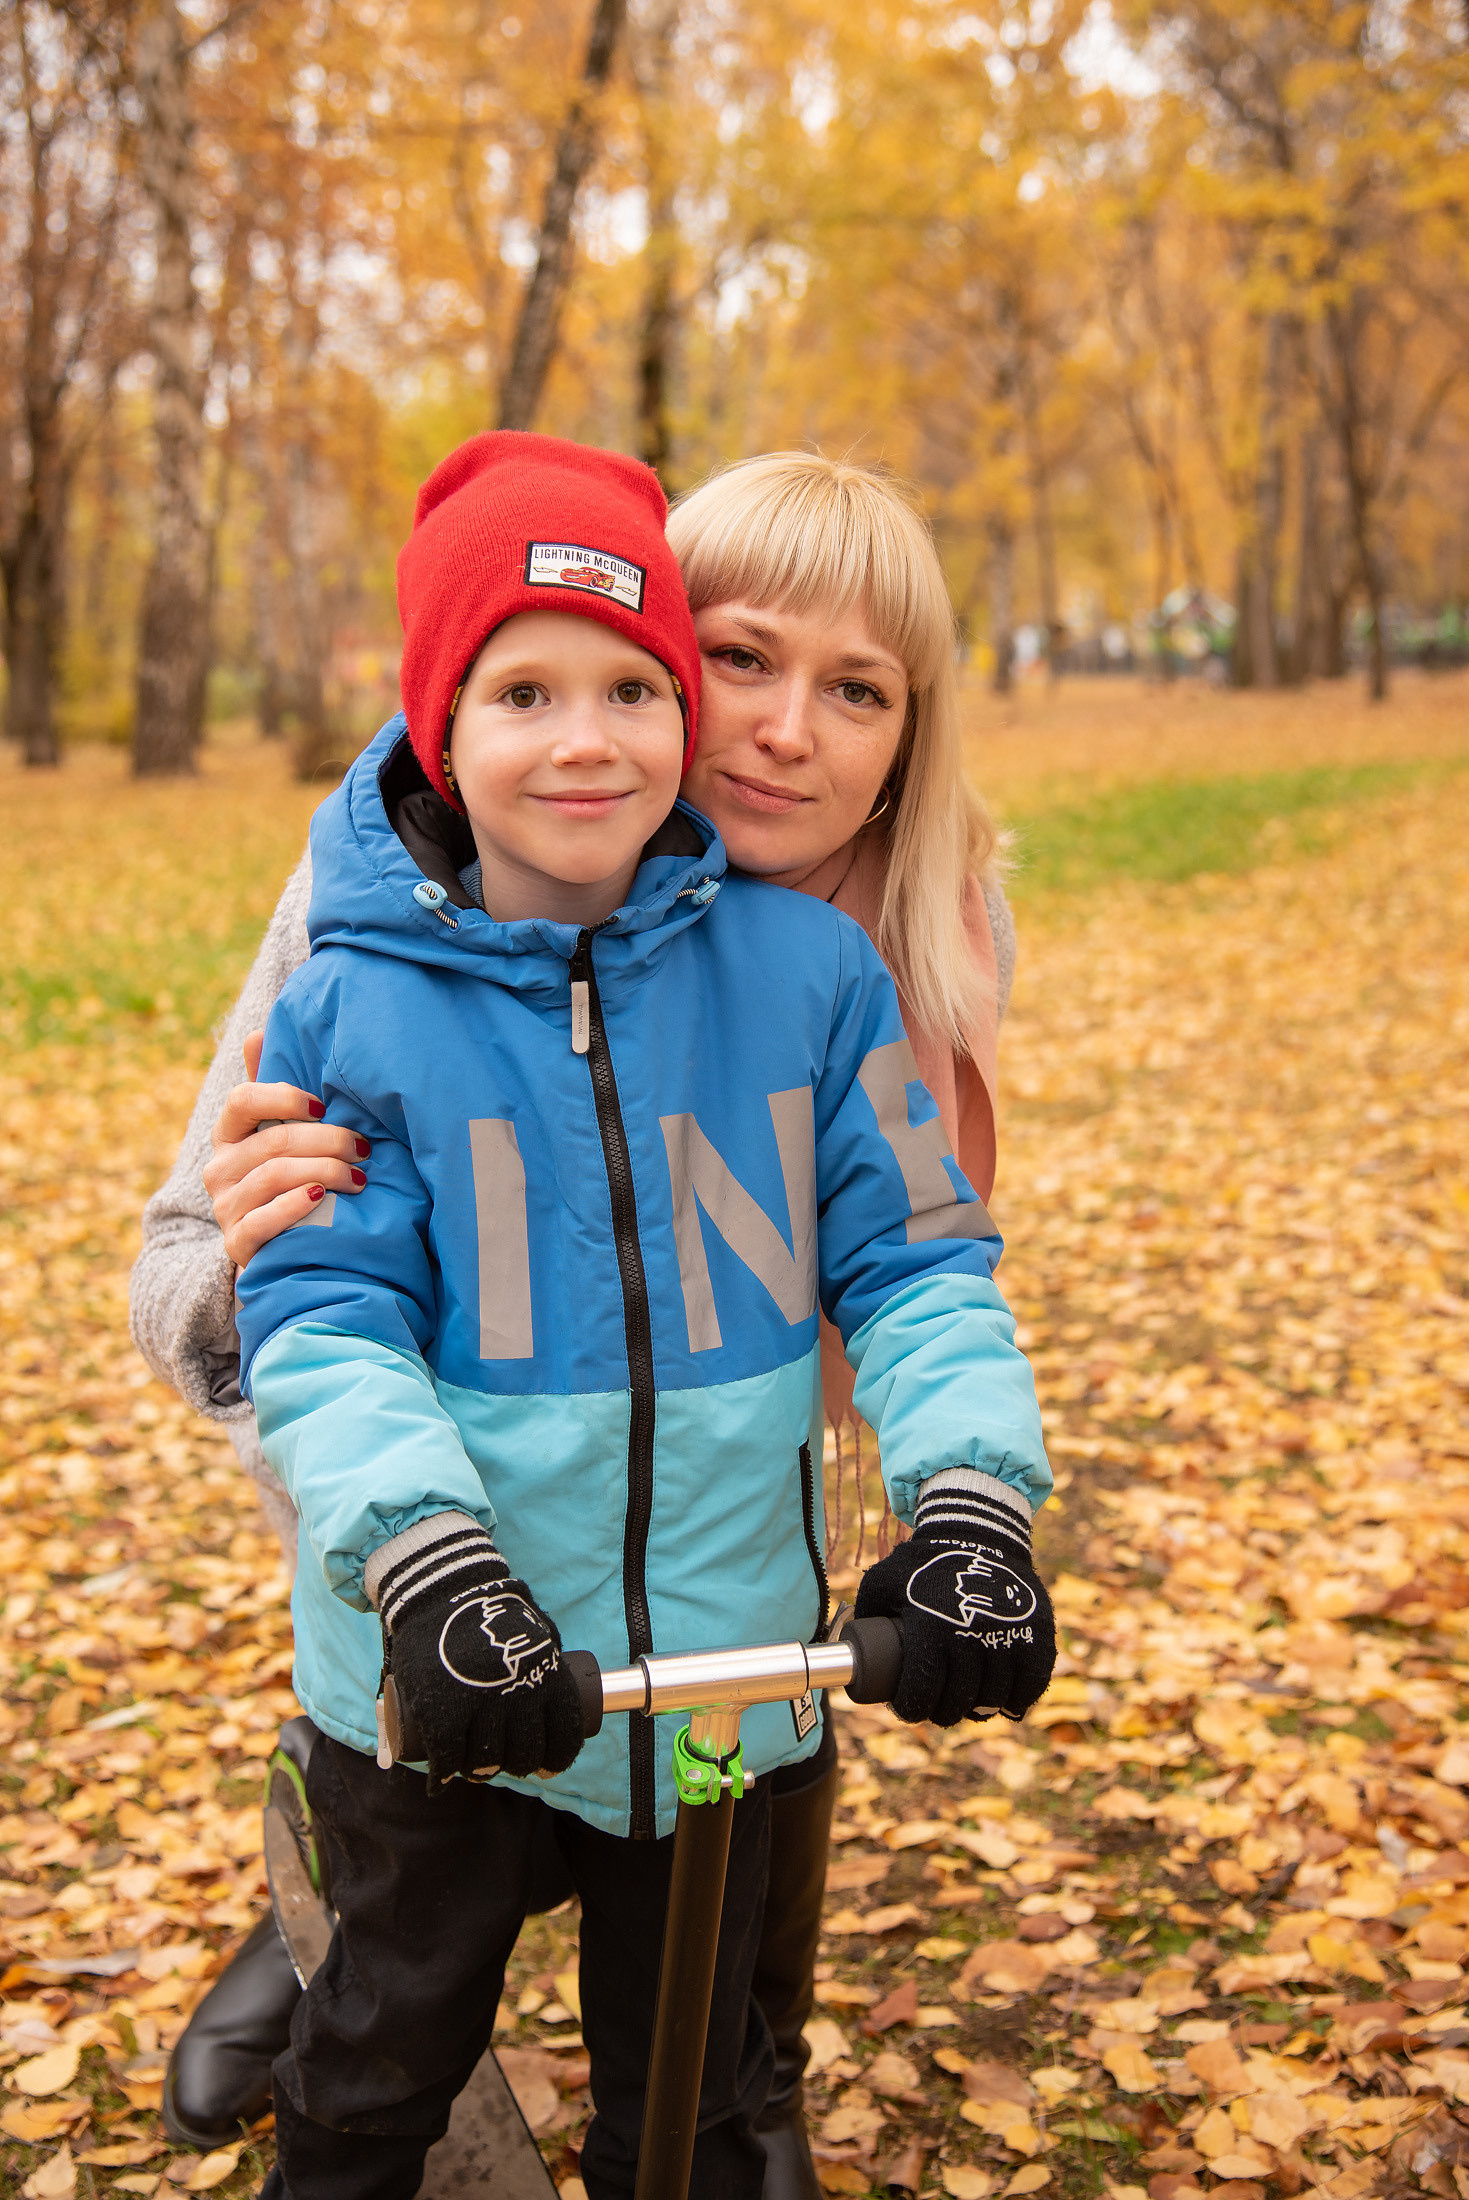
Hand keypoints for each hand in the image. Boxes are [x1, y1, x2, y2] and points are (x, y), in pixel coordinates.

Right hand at [203, 1029, 369, 1267]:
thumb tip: (256, 1032)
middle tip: (364, 1148)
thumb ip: (271, 1088)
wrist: (283, 1249)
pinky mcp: (237, 1243)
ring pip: (274, 1177)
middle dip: (326, 1141)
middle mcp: (219, 1169)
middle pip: (273, 1142)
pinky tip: (322, 1199)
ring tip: (360, 1177)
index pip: (242, 1101)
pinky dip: (296, 1207)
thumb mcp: (280, 1133)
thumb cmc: (290, 1179)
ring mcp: (225, 1207)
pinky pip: (264, 1220)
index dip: (283, 1097)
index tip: (323, 1105)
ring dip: (325, 1172)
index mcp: (228, 1135)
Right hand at [373, 1517, 583, 1789]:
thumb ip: (550, 1656)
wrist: (440, 1589)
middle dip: (518, 1767)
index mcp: (548, 1678)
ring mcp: (480, 1709)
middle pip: (524, 1756)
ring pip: (485, 1763)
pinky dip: (440, 1777)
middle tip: (505, 1763)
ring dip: (479, 1773)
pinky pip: (446, 1760)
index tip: (547, 1767)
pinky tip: (438, 1782)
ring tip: (473, 1768)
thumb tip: (566, 1682)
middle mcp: (519, 1698)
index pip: (564, 1737)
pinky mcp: (442, 1716)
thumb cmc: (490, 1608)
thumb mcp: (536, 1629)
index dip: (557, 1760)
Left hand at [855, 1478, 1053, 1725]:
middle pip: (956, 1703)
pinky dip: (1016, 1701)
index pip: (919, 1694)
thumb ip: (865, 1614)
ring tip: (967, 1702)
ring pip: (992, 1700)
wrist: (979, 1533)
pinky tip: (1002, 1700)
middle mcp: (969, 1638)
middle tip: (937, 1706)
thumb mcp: (885, 1580)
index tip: (908, 1705)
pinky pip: (1030, 1689)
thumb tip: (848, 1648)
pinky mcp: (1037, 1638)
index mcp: (929, 1630)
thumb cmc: (926, 1562)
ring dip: (977, 1708)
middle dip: (942, 1712)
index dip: (910, 1708)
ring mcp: (1006, 1639)